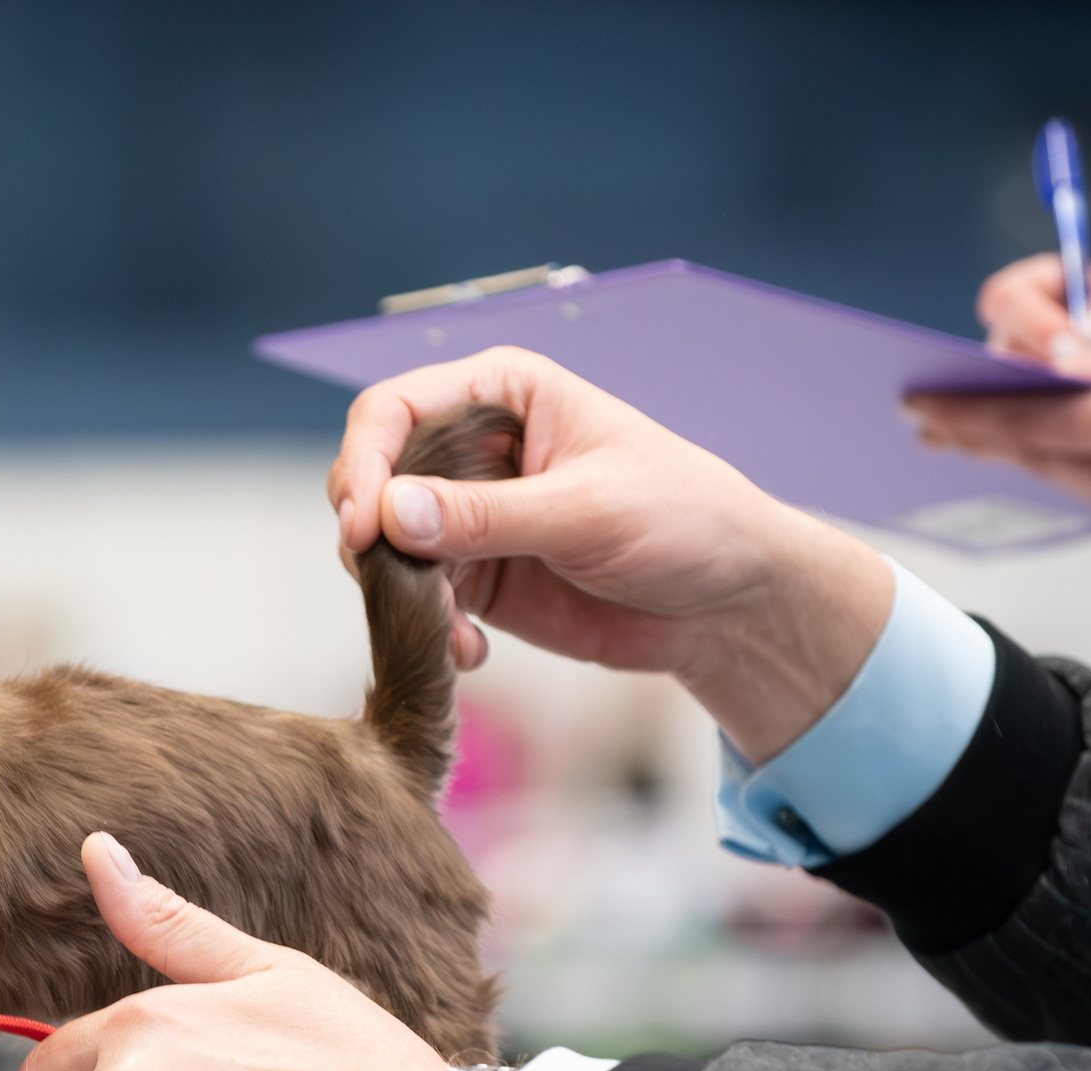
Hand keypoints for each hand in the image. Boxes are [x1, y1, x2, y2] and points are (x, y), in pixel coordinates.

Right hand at [326, 347, 891, 762]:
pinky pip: (415, 600)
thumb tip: (390, 514)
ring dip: (400, 595)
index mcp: (501, 396)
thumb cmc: (684, 521)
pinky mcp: (475, 577)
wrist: (728, 605)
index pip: (393, 410)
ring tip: (451, 633)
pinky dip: (428, 631)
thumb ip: (486, 516)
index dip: (363, 463)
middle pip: (372, 478)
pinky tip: (470, 653)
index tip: (363, 527)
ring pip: (384, 547)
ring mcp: (469, 516)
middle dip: (370, 537)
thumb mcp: (588, 512)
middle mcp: (472, 449)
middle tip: (391, 586)